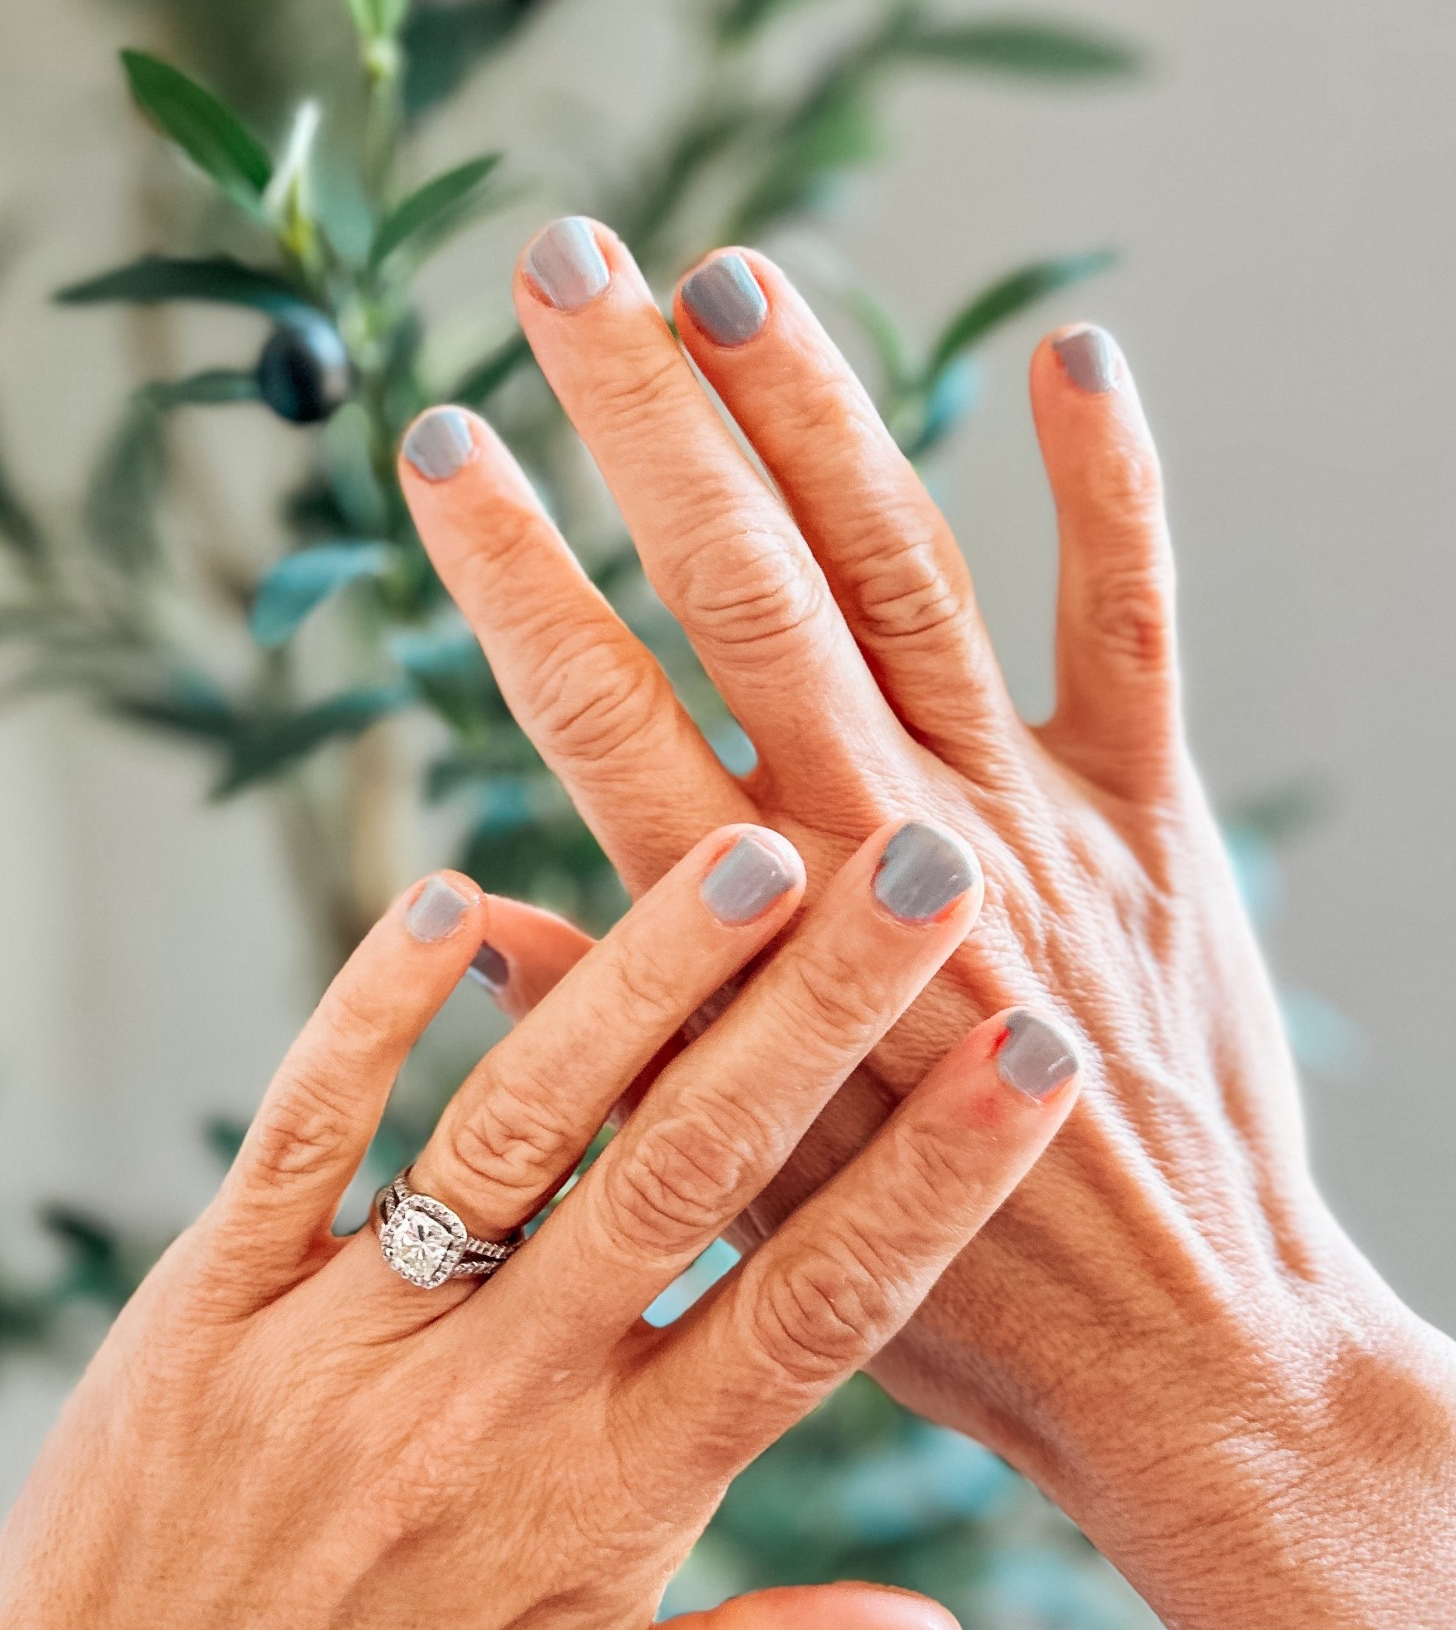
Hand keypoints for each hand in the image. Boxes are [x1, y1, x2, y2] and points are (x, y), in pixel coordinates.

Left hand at [0, 823, 1077, 1629]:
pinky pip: (303, 1128)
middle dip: (823, 1011)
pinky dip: (375, 1006)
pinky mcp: (204, 1309)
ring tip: (751, 854)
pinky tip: (456, 902)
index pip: (811, 1314)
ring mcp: (335, 1347)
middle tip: (922, 873)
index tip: (1032, 1060)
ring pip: (516, 1123)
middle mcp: (484, 1413)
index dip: (933, 1177)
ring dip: (643, 977)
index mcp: (603, 1517)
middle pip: (686, 1171)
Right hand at [397, 219, 1377, 1534]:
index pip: (610, 723)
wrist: (1185, 1356)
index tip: (443, 450)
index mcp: (774, 960)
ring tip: (732, 280)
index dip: (519, 578)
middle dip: (649, 423)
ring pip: (913, 577)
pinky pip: (1134, 623)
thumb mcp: (740, 1202)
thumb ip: (616, 1053)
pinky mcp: (1151, 821)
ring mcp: (1034, 824)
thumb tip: (479, 928)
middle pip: (752, 600)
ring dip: (825, 415)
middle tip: (565, 273)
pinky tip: (1066, 351)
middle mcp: (896, 856)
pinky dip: (1105, 488)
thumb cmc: (949, 1304)